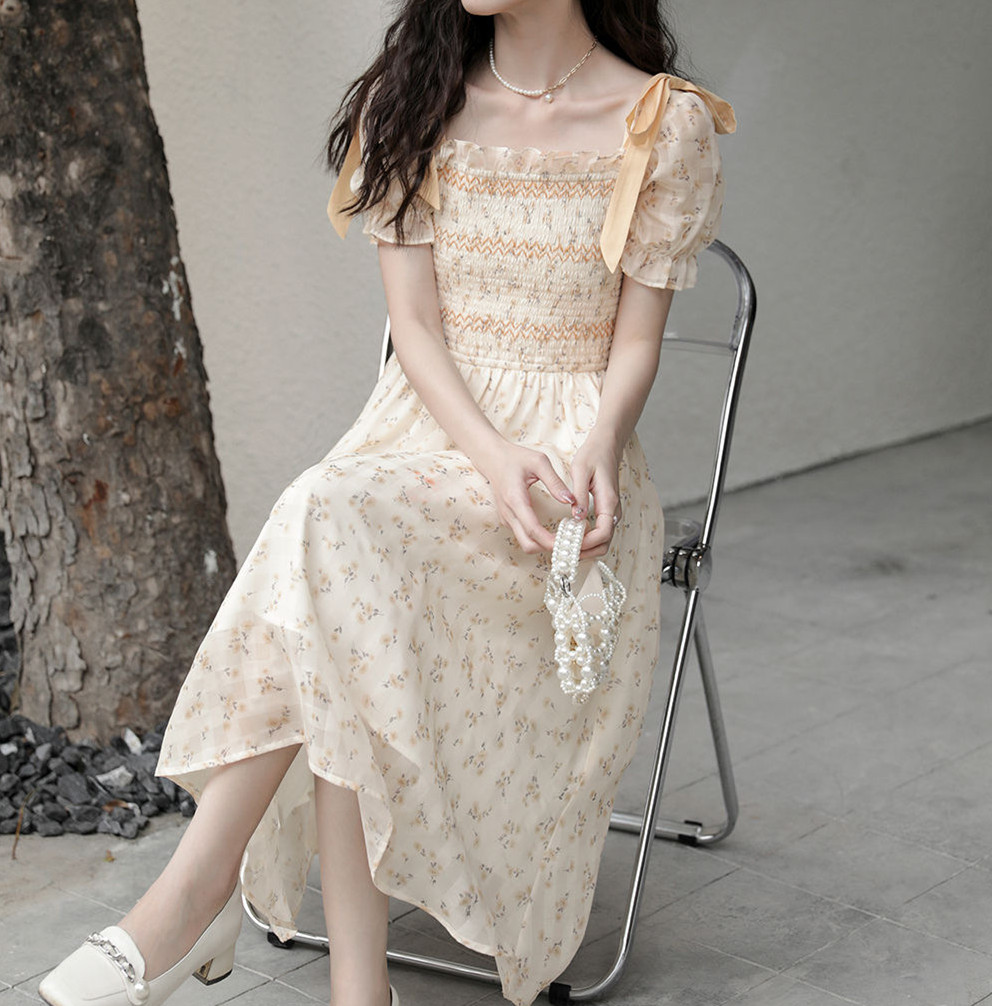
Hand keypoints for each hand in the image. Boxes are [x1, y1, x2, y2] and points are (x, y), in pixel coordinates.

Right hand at [473, 441, 575, 553]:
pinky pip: (524, 536)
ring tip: (565, 537)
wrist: (491, 458)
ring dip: (545, 545)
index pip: (533, 530)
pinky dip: (539, 539)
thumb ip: (555, 482)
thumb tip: (571, 500)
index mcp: (515, 499)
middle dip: (549, 548)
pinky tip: (554, 531)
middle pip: (528, 545)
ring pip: (526, 543)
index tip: (568, 542)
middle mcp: (509, 513)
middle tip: (570, 542)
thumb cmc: (515, 457)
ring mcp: (507, 518)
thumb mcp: (539, 462)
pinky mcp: (509, 519)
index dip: (551, 541)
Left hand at [569, 434, 621, 558]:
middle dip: (586, 552)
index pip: (603, 533)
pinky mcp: (606, 511)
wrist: (606, 445)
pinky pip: (599, 532)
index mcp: (609, 501)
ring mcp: (611, 511)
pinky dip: (587, 540)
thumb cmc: (593, 455)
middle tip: (564, 551)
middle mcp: (614, 510)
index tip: (569, 544)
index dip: (586, 543)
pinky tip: (570, 537)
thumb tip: (576, 518)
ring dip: (586, 548)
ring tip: (564, 547)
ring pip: (603, 540)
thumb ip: (579, 495)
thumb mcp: (581, 471)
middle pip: (605, 543)